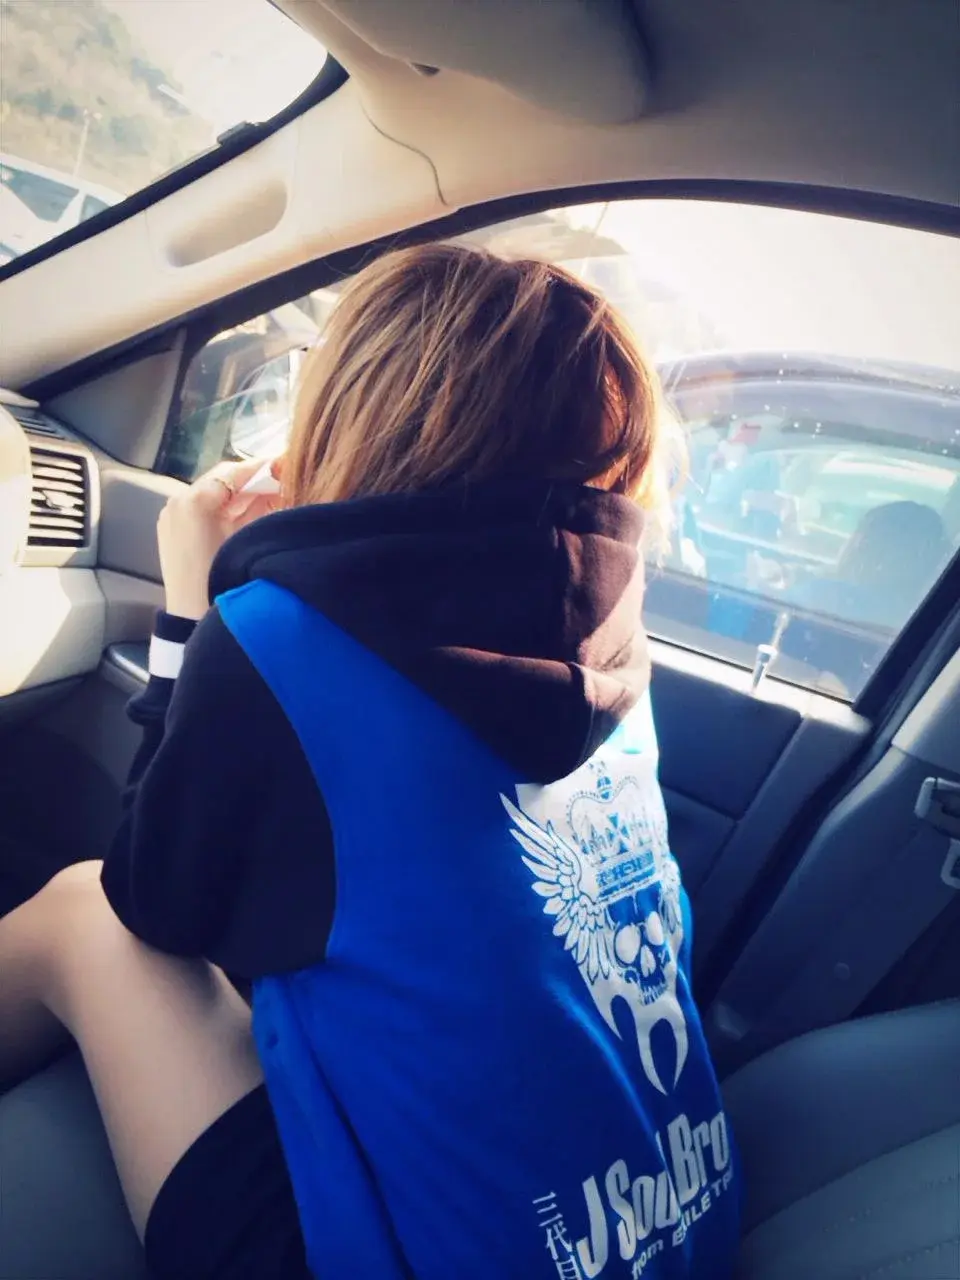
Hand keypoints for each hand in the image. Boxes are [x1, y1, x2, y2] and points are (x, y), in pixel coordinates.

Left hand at [158, 458, 281, 619]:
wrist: (194, 621)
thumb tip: (280, 484)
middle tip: (285, 482)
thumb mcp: (248, 537)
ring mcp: (173, 517)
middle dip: (255, 482)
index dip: (263, 468)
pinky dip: (229, 510)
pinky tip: (252, 517)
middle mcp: (179, 502)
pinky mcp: (173, 532)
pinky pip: (206, 511)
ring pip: (216, 497)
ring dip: (244, 496)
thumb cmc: (222, 581)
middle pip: (224, 483)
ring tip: (274, 498)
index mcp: (194, 500)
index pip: (234, 473)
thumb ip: (264, 506)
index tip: (288, 464)